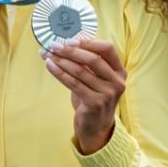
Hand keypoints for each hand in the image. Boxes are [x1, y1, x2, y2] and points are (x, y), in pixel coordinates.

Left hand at [42, 38, 125, 154]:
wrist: (96, 127)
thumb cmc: (93, 98)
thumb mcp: (95, 79)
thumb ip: (86, 63)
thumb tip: (63, 44)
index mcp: (120, 71)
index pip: (108, 49)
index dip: (88, 42)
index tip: (70, 40)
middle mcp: (117, 82)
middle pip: (93, 59)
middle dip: (70, 50)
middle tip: (53, 45)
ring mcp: (108, 93)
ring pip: (81, 71)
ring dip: (61, 61)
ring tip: (48, 55)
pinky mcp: (95, 103)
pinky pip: (74, 83)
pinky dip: (59, 73)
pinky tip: (50, 66)